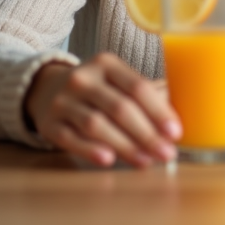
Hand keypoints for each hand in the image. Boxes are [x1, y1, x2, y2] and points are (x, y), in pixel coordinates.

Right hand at [23, 52, 181, 167]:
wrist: (46, 89)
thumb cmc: (96, 89)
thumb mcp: (117, 80)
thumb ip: (146, 94)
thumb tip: (179, 118)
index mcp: (106, 63)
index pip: (137, 87)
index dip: (159, 111)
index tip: (176, 132)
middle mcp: (82, 78)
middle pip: (120, 108)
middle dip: (147, 134)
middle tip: (166, 153)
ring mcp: (62, 101)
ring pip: (96, 125)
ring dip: (125, 146)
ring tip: (145, 161)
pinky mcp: (49, 124)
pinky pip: (71, 139)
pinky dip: (90, 150)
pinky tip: (109, 160)